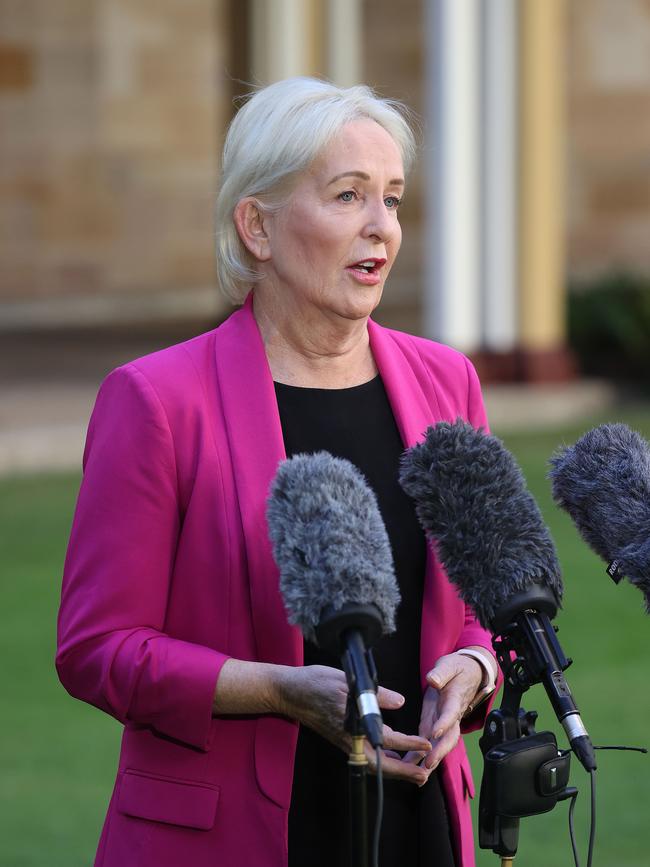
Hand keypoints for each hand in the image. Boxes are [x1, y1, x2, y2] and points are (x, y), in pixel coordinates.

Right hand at [275, 664, 432, 784]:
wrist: (290, 691)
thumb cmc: (315, 683)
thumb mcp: (347, 682)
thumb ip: (375, 694)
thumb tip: (399, 702)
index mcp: (351, 726)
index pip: (385, 738)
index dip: (407, 744)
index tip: (425, 745)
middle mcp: (349, 739)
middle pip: (379, 764)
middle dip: (403, 772)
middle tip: (424, 776)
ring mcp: (345, 741)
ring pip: (373, 762)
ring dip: (394, 768)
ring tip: (415, 769)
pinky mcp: (342, 739)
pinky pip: (366, 755)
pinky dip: (382, 758)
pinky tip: (392, 753)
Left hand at [402, 653, 482, 770]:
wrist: (467, 674)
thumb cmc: (457, 669)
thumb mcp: (450, 664)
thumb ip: (441, 672)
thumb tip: (433, 679)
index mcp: (455, 699)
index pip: (451, 713)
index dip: (444, 723)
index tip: (434, 733)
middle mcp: (451, 715)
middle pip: (449, 737)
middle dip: (439, 752)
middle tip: (427, 764)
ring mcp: (444, 722)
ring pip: (440, 744)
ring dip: (430, 760)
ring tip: (418, 776)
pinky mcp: (434, 724)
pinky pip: (429, 742)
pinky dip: (422, 756)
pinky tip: (411, 768)